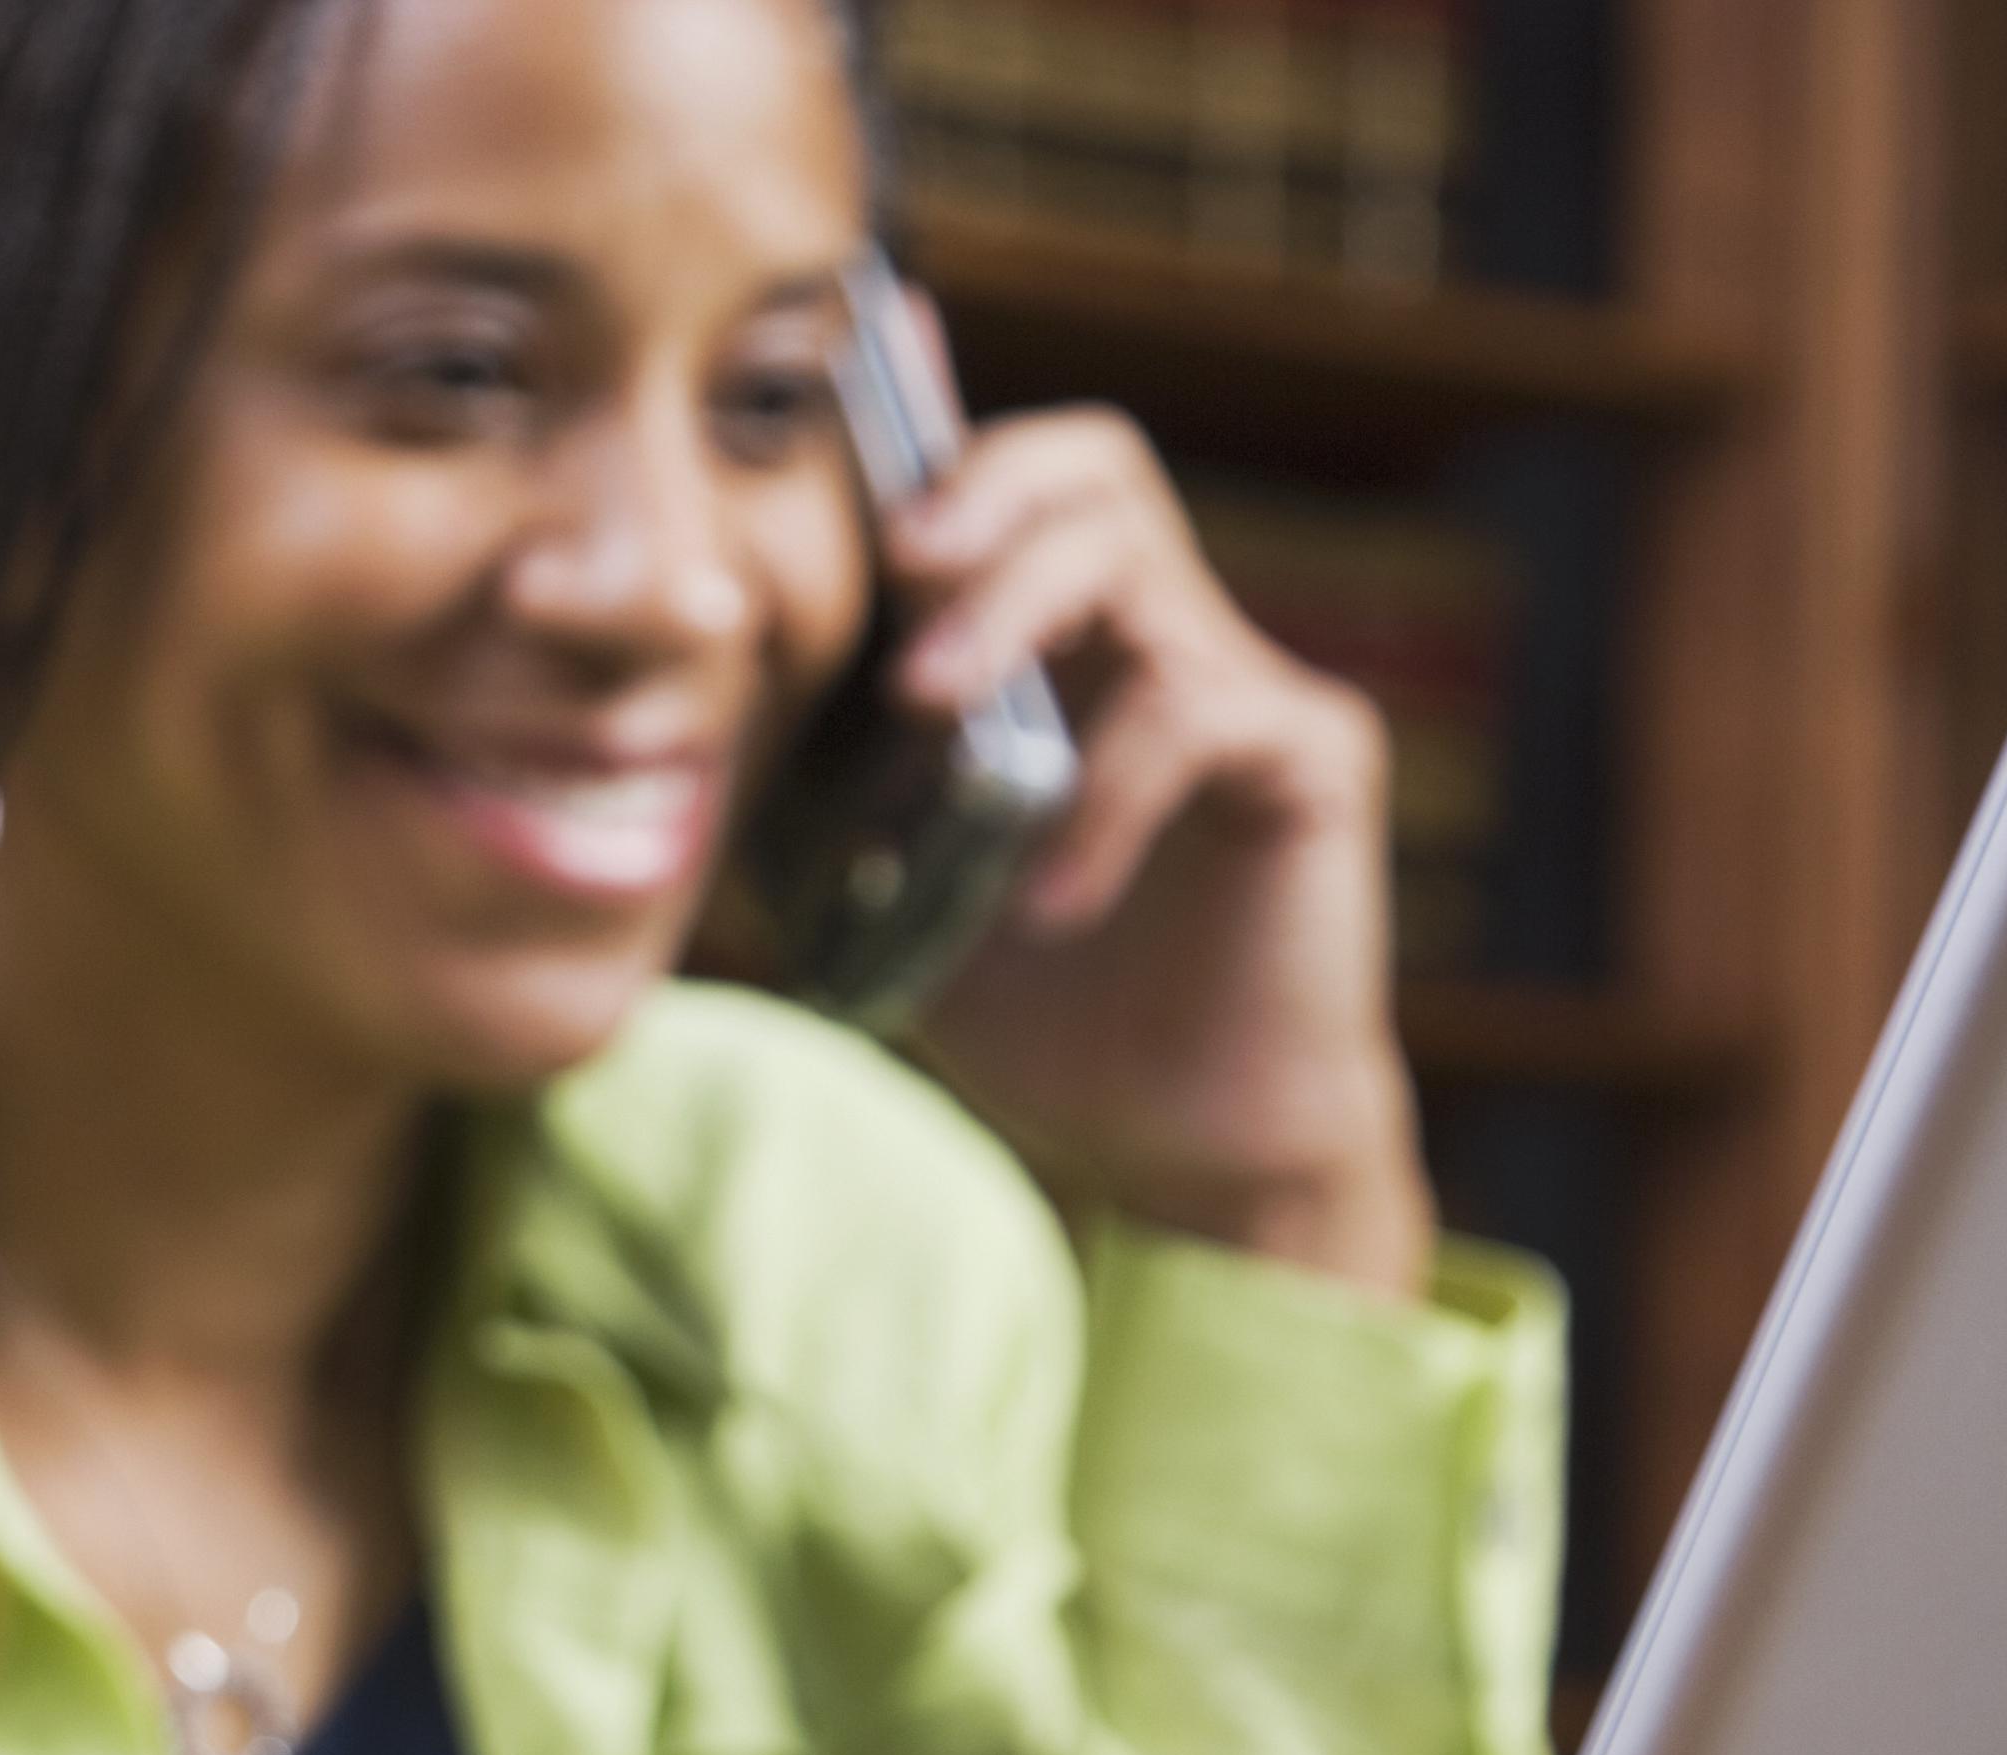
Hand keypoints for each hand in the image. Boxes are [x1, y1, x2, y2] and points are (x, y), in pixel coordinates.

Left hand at [882, 400, 1434, 1300]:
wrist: (1171, 1139)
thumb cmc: (1032, 1008)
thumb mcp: (886, 884)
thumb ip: (821, 782)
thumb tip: (700, 703)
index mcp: (1052, 647)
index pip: (1006, 485)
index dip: (939, 421)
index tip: (865, 363)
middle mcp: (1151, 635)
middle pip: (1092, 465)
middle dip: (982, 493)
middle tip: (898, 564)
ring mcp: (1240, 685)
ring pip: (1136, 561)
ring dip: (1016, 612)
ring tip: (935, 707)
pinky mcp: (1306, 756)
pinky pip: (1199, 718)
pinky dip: (1102, 800)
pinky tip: (1047, 897)